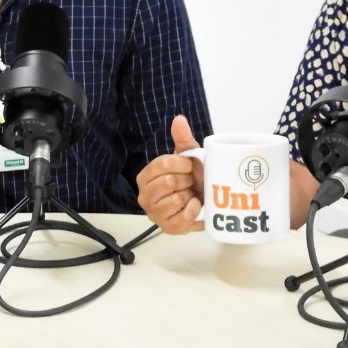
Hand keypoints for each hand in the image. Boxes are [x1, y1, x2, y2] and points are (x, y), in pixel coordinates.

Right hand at [136, 115, 205, 233]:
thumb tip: (179, 119)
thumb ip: (182, 138)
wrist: (203, 199)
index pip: (162, 165)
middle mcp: (144, 196)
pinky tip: (195, 206)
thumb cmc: (191, 177)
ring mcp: (155, 214)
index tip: (189, 166)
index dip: (181, 164)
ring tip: (191, 195)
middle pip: (168, 182)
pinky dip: (193, 211)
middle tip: (190, 182)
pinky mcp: (168, 229)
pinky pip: (182, 218)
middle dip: (186, 180)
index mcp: (144, 177)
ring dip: (189, 196)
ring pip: (175, 200)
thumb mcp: (187, 156)